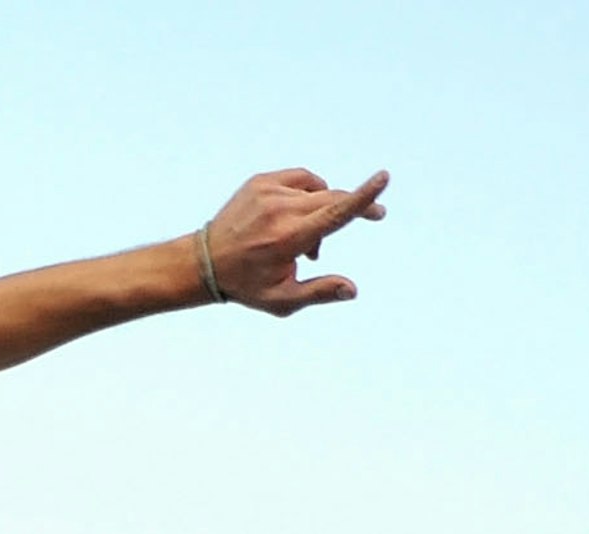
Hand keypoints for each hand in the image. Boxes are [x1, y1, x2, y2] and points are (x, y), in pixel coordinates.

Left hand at [205, 167, 388, 313]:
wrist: (204, 262)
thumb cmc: (248, 285)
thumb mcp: (282, 300)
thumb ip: (319, 292)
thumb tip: (352, 290)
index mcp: (288, 239)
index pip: (334, 213)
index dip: (362, 197)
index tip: (383, 178)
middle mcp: (279, 211)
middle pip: (334, 199)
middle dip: (358, 206)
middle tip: (376, 216)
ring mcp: (268, 192)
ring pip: (318, 191)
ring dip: (323, 210)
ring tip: (308, 239)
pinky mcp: (260, 181)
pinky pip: (301, 180)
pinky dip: (309, 194)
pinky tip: (299, 214)